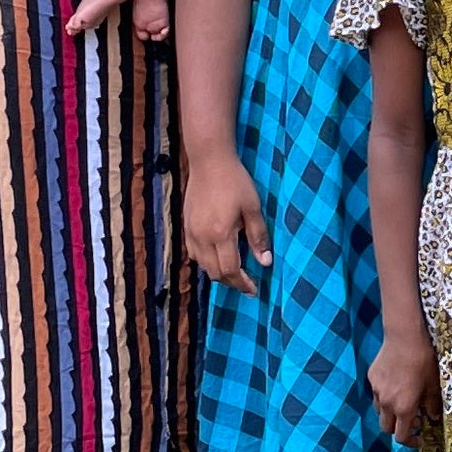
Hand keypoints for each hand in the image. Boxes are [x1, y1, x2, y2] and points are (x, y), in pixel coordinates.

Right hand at [181, 153, 270, 293]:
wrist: (209, 161)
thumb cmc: (235, 181)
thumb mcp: (253, 207)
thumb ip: (258, 236)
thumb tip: (265, 262)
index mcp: (220, 234)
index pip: (230, 270)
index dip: (243, 283)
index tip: (254, 290)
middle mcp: (202, 237)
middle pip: (215, 273)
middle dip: (232, 282)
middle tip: (247, 284)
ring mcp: (191, 232)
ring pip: (202, 265)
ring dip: (218, 273)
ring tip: (234, 272)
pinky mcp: (185, 226)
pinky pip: (194, 253)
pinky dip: (206, 261)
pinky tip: (218, 257)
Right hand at [368, 327, 438, 445]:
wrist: (404, 336)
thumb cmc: (423, 360)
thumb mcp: (433, 384)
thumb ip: (432, 405)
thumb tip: (433, 417)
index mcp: (403, 407)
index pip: (401, 436)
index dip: (411, 442)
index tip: (420, 439)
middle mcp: (386, 403)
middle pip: (386, 428)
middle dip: (398, 429)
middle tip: (414, 421)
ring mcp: (377, 390)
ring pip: (380, 412)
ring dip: (390, 414)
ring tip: (403, 402)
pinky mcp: (372, 378)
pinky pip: (377, 394)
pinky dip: (386, 396)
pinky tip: (397, 384)